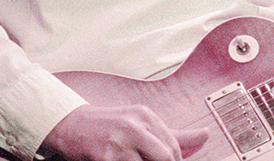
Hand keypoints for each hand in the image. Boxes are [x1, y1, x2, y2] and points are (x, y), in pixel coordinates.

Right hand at [40, 104, 207, 160]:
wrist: (68, 126)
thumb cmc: (109, 128)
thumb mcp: (141, 125)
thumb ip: (174, 135)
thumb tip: (205, 136)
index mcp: (145, 116)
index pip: (173, 148)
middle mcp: (133, 126)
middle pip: (166, 158)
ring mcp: (118, 143)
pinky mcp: (103, 158)